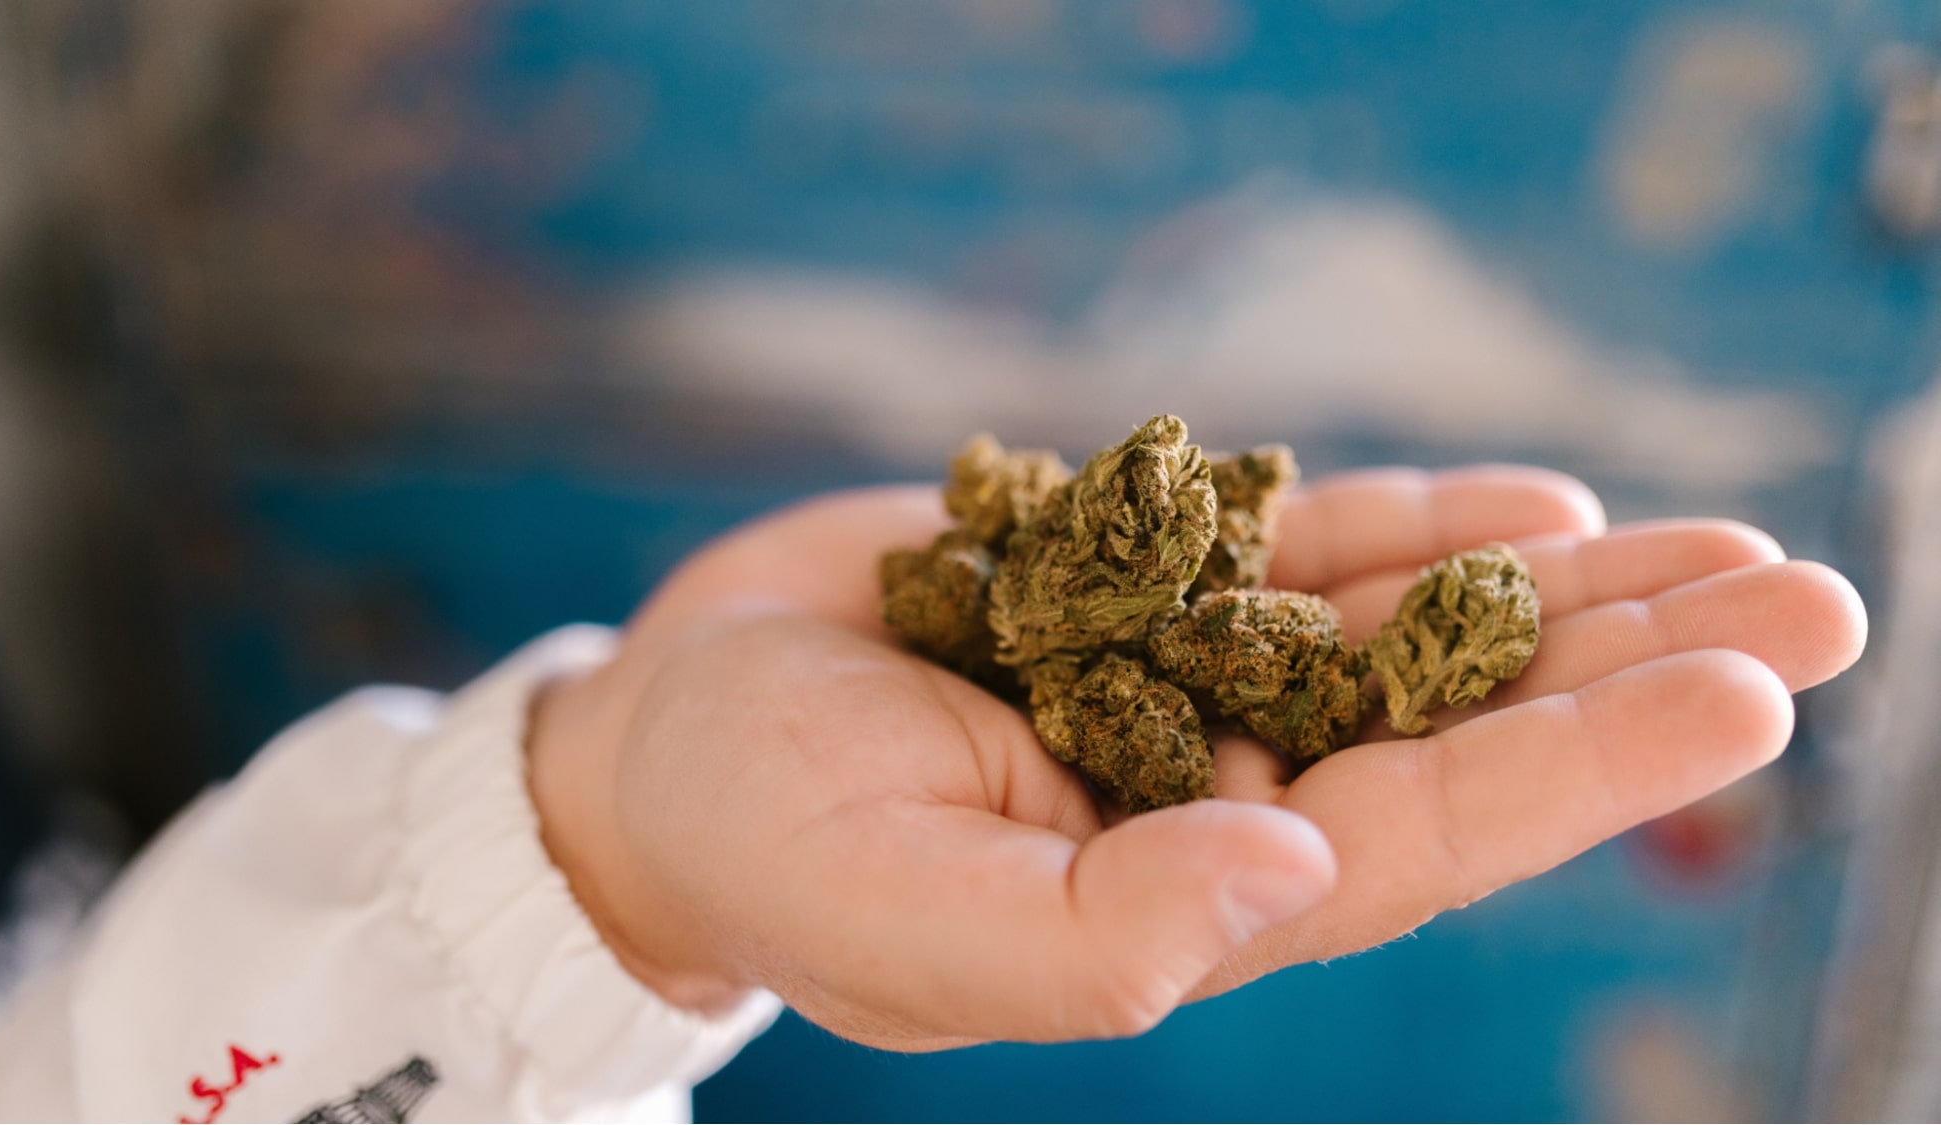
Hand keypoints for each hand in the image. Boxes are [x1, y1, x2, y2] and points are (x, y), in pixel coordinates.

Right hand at [526, 469, 1865, 1048]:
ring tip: (1732, 542)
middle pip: (1463, 724)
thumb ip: (1092, 933)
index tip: (1745, 693)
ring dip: (1567, 583)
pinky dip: (1416, 517)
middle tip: (1814, 600)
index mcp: (1190, 894)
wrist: (664, 730)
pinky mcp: (1139, 577)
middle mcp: (1218, 785)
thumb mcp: (900, 914)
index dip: (1582, 767)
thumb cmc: (763, 843)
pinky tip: (1538, 496)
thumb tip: (1299, 874)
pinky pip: (1305, 544)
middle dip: (1632, 665)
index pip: (1424, 837)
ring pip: (1412, 624)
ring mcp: (1188, 676)